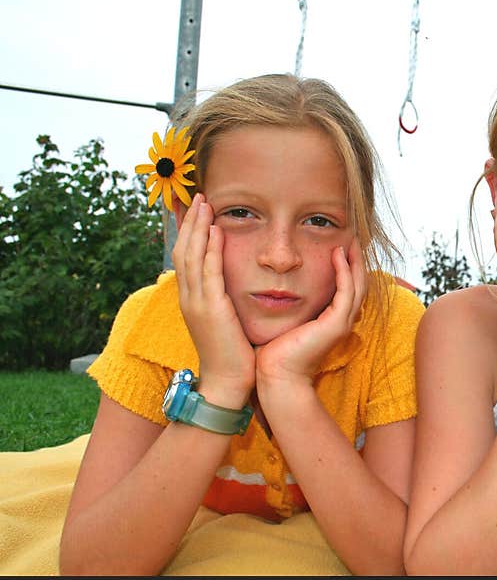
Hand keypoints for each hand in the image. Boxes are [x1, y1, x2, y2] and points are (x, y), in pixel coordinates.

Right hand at [173, 193, 254, 405]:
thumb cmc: (231, 355)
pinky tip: (215, 230)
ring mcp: (196, 303)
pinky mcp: (211, 309)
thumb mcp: (223, 322)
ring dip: (198, 227)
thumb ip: (222, 301)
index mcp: (191, 300)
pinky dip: (210, 248)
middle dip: (189, 221)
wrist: (227, 384)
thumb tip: (229, 285)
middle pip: (183, 249)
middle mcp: (189, 298)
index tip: (193, 209)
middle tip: (197, 196)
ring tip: (204, 203)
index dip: (188, 232)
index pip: (185, 257)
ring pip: (192, 256)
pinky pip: (209, 272)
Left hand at [255, 240, 366, 388]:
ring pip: (358, 284)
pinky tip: (336, 254)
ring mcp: (341, 323)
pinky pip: (346, 291)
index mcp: (331, 320)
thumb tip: (275, 286)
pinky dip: (344, 271)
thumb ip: (288, 304)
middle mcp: (342, 320)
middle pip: (359, 283)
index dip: (346, 266)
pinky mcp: (336, 324)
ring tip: (348, 239)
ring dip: (353, 260)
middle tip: (350, 236)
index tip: (337, 243)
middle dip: (355, 259)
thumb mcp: (285, 320)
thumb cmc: (274, 351)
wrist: (276, 376)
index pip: (347, 287)